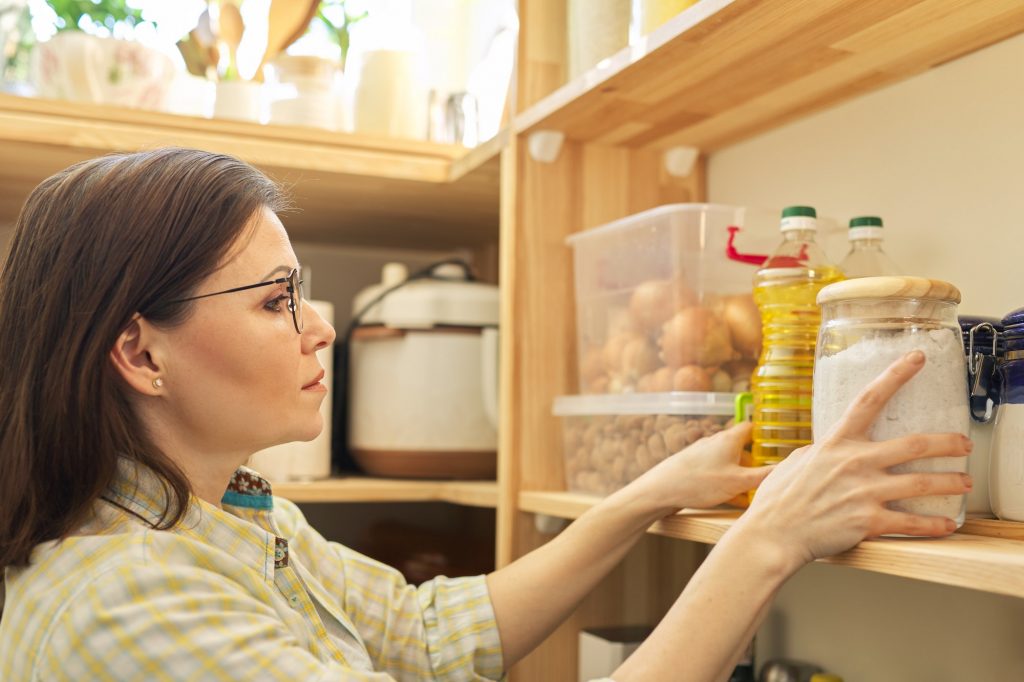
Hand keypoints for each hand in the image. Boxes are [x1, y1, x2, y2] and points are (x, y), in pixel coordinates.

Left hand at [628, 421, 772, 513]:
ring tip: (752, 492)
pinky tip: (732, 500)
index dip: (766, 435)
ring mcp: (703, 455)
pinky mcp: (693, 468)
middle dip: (755, 462)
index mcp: (729, 439)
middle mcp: (715, 443)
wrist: (660, 490)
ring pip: (729, 463)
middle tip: (767, 475)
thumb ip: (764, 475)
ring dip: (741, 476)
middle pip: (742, 447)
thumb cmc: (698, 482)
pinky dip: (727, 483)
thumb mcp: (739, 482)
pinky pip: (717, 473)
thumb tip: (787, 468)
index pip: (752, 428)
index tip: (779, 444)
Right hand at [740, 350, 971, 567]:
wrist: (773, 534)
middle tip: (964, 444)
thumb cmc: (780, 499)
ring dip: (951, 482)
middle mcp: (855, 463)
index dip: (895, 375)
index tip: (917, 358)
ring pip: (922, 483)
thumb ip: (823, 450)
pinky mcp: (868, 521)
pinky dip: (934, 525)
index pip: (869, 399)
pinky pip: (911, 523)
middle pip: (914, 445)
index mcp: (836, 443)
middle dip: (947, 443)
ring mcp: (864, 492)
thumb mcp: (798, 461)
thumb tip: (834, 445)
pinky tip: (947, 525)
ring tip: (965, 482)